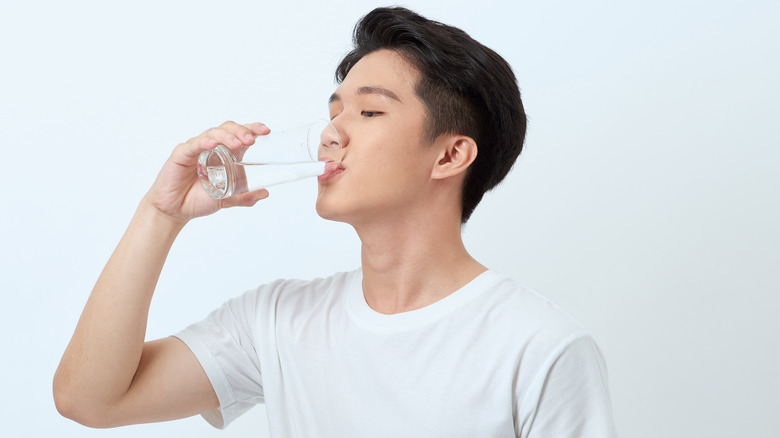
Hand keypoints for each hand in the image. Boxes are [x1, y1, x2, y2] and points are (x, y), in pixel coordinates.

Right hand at [143, 121, 270, 222]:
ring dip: (227, 136)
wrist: (175, 211)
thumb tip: (265, 193)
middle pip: (227, 129)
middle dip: (241, 131)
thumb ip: (245, 197)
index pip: (238, 134)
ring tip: (238, 143)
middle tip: (252, 140)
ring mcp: (196, 149)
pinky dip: (204, 142)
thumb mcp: (227, 199)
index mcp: (223, 153)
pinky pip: (194, 144)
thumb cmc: (198, 199)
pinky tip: (213, 144)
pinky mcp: (181, 154)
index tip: (266, 131)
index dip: (252, 128)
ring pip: (212, 133)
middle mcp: (210, 147)